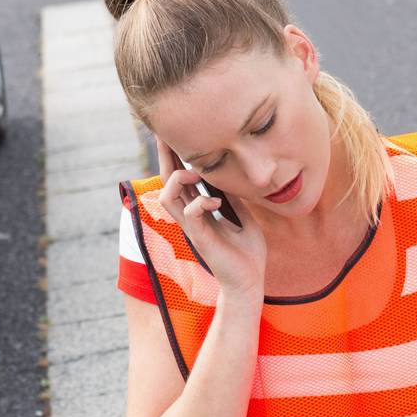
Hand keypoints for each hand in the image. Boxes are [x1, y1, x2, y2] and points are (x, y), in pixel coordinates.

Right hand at [154, 137, 267, 303]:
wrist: (251, 281)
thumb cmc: (248, 254)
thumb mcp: (243, 216)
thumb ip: (233, 197)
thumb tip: (230, 176)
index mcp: (199, 211)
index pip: (180, 179)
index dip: (175, 157)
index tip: (174, 136)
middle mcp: (191, 217)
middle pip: (167, 182)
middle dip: (165, 157)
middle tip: (165, 134)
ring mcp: (193, 228)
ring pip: (167, 197)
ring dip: (178, 180)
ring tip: (196, 174)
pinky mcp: (201, 239)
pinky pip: (190, 214)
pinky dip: (200, 202)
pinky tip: (216, 202)